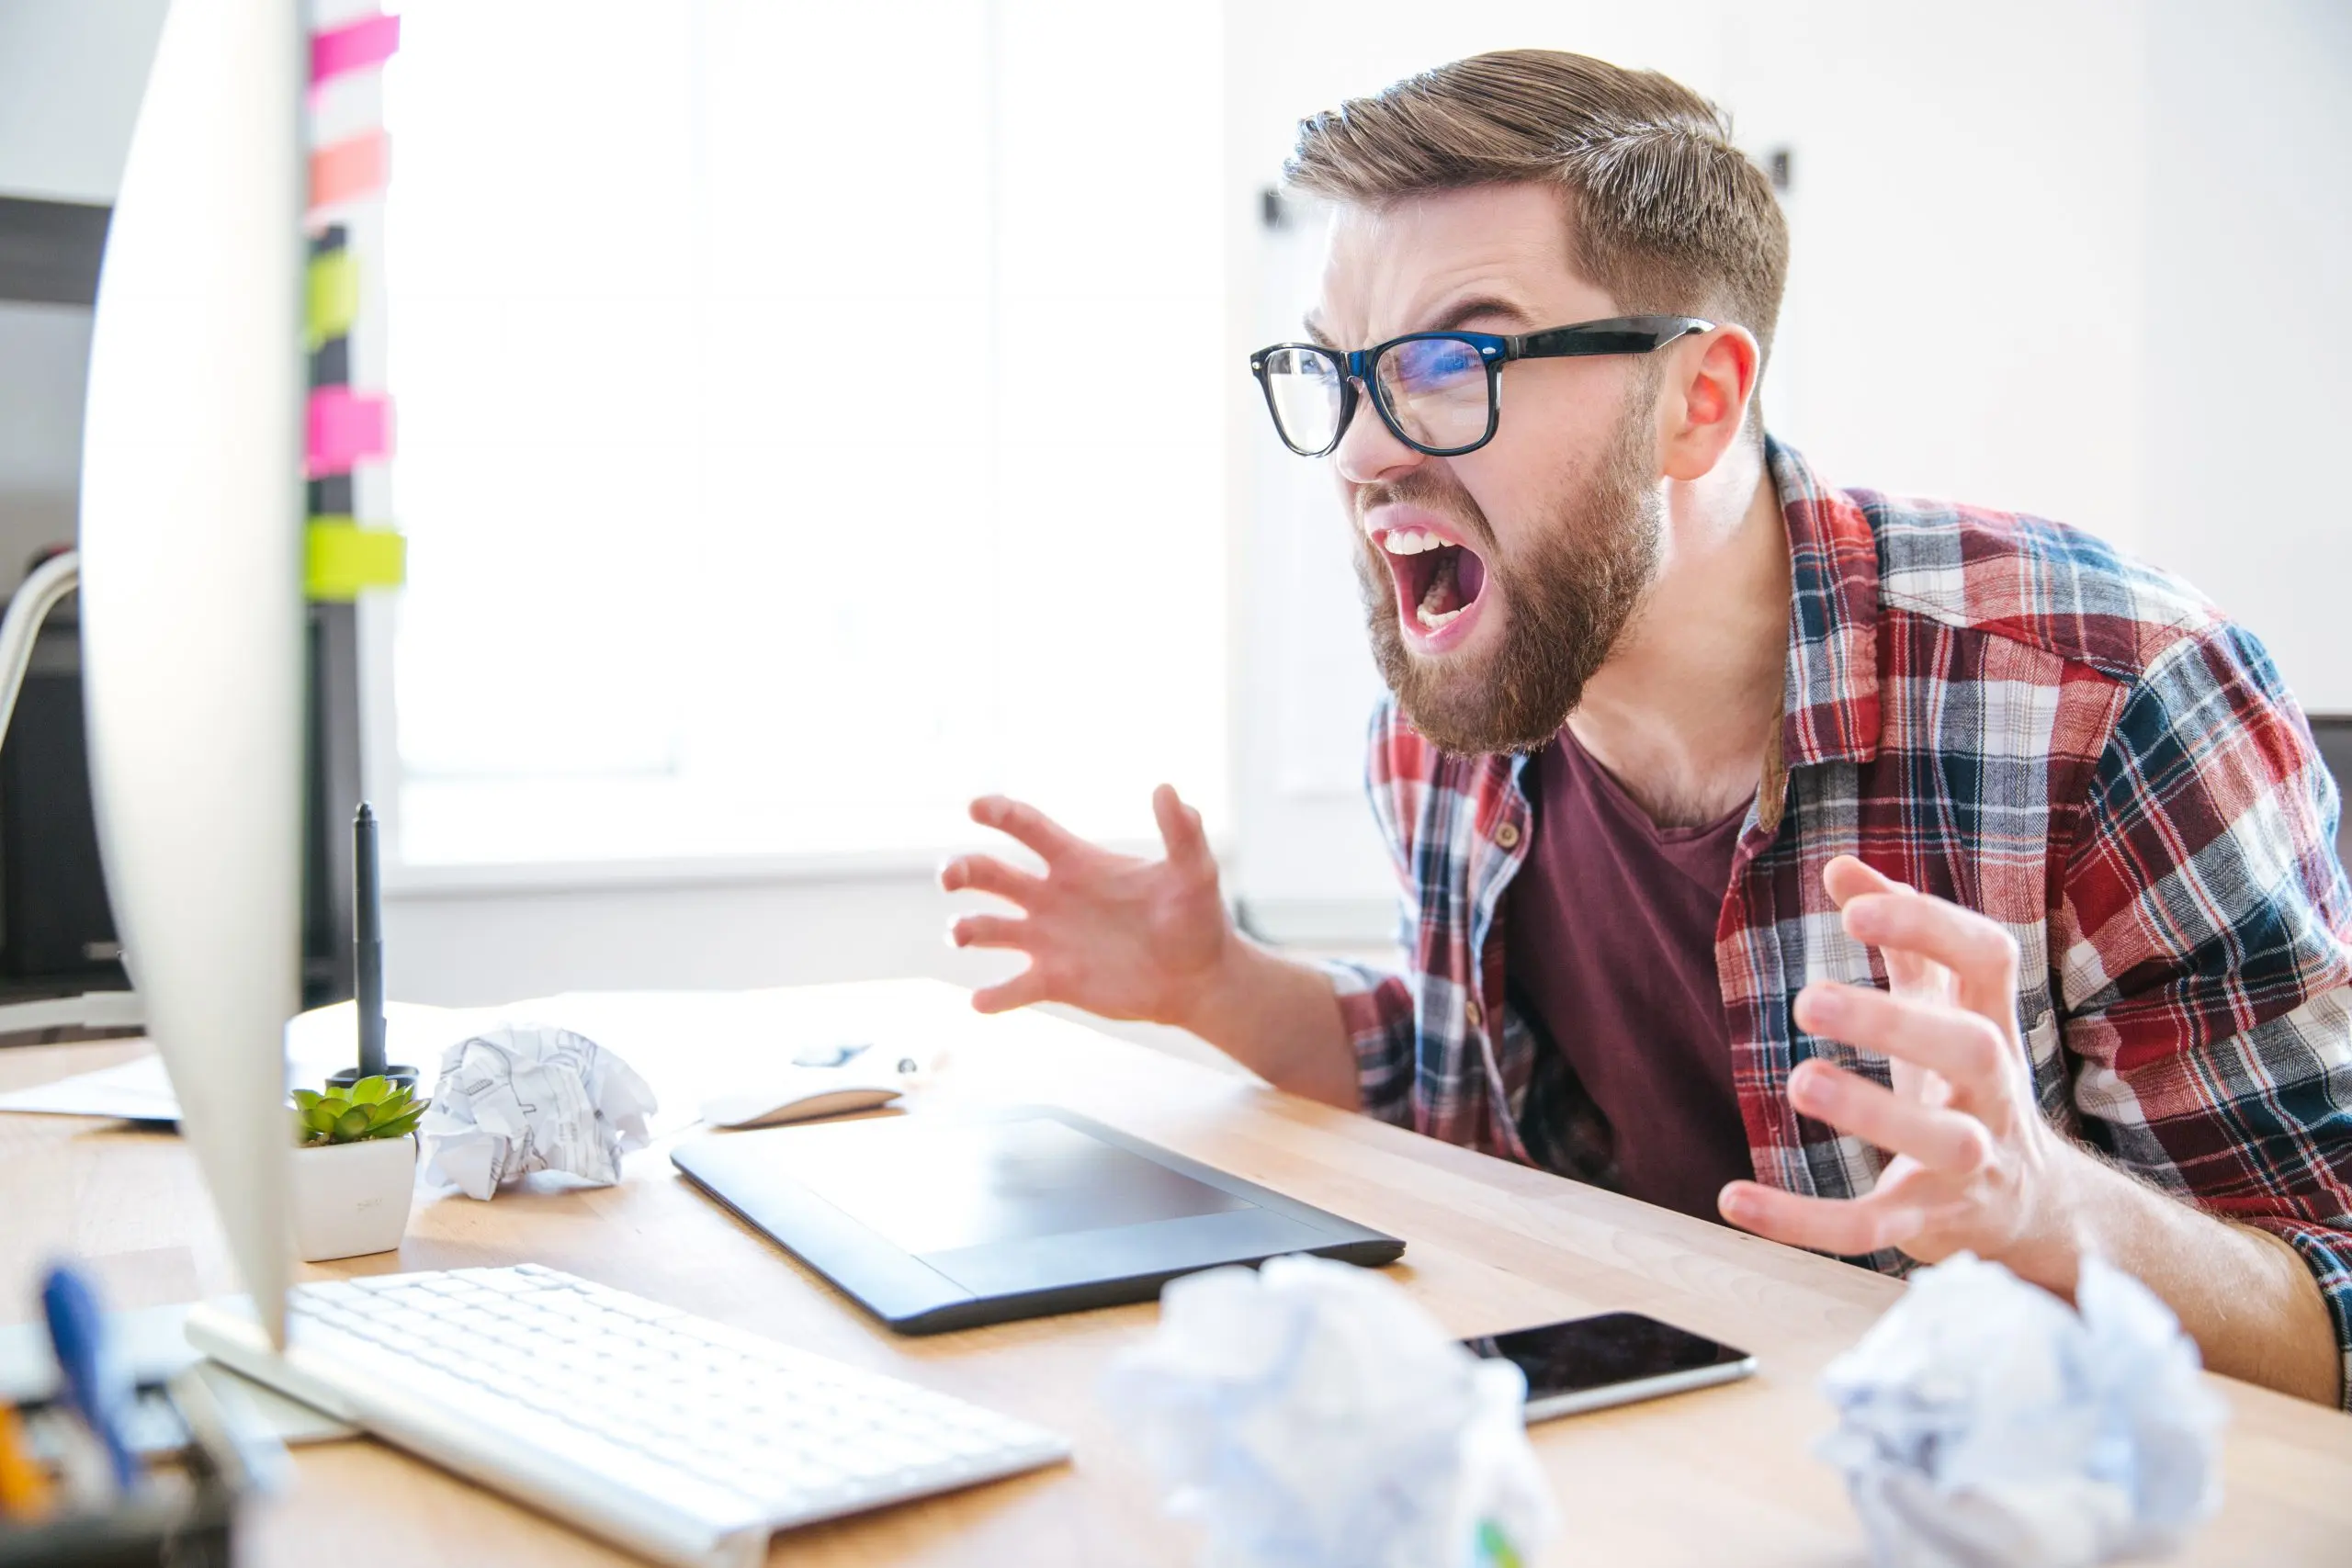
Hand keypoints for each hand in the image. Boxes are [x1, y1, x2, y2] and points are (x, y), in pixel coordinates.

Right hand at [939, 786, 1236, 1024]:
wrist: (1199, 977)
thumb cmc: (1197, 918)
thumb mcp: (1194, 872)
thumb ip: (1181, 832)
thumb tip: (1167, 789)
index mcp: (1078, 864)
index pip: (1028, 828)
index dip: (999, 813)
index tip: (974, 806)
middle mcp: (1053, 898)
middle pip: (990, 875)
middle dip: (962, 870)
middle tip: (949, 877)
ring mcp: (1048, 941)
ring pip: (988, 930)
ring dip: (966, 929)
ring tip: (963, 933)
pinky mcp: (1053, 981)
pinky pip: (1010, 989)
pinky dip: (991, 996)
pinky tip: (981, 1001)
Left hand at [1717, 855, 2085, 1290]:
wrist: (2031, 1206)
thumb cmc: (1967, 1082)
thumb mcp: (1945, 1007)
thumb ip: (1902, 937)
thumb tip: (1840, 866)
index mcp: (1991, 1022)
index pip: (1987, 958)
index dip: (1930, 926)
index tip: (1854, 909)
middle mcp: (1994, 1090)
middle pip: (1970, 1049)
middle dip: (1894, 1023)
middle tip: (1808, 1001)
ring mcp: (1969, 1161)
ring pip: (1941, 1142)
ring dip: (1872, 1114)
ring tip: (1799, 1081)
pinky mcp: (1931, 1222)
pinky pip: (1872, 1228)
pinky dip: (1802, 1223)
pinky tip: (1733, 1200)